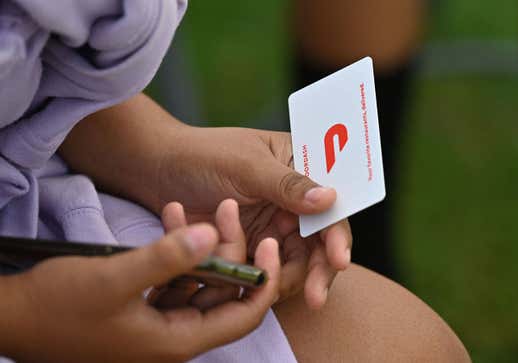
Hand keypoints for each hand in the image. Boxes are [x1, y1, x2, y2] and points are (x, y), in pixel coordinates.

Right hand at [1, 224, 279, 362]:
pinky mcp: (143, 307)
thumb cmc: (58, 306)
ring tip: (196, 207)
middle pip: (223, 293)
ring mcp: (159, 322)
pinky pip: (173, 278)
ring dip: (200, 246)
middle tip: (225, 208)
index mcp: (178, 339)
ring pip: (199, 281)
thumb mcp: (114, 277)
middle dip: (231, 249)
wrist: (13, 316)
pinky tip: (171, 218)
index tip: (270, 240)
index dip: (264, 279)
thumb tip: (213, 236)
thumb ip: (167, 258)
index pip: (244, 314)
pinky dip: (176, 251)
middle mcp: (175, 334)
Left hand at [155, 127, 351, 308]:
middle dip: (319, 272)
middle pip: (319, 246)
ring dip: (286, 282)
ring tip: (268, 292)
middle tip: (316, 298)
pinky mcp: (249, 249)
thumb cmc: (202, 155)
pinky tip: (247, 289)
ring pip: (292, 266)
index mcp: (301, 172)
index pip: (330, 209)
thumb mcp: (246, 165)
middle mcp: (293, 204)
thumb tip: (330, 199)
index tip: (338, 260)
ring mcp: (272, 229)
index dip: (338, 237)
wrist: (154, 169)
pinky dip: (257, 284)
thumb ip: (287, 184)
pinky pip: (262, 274)